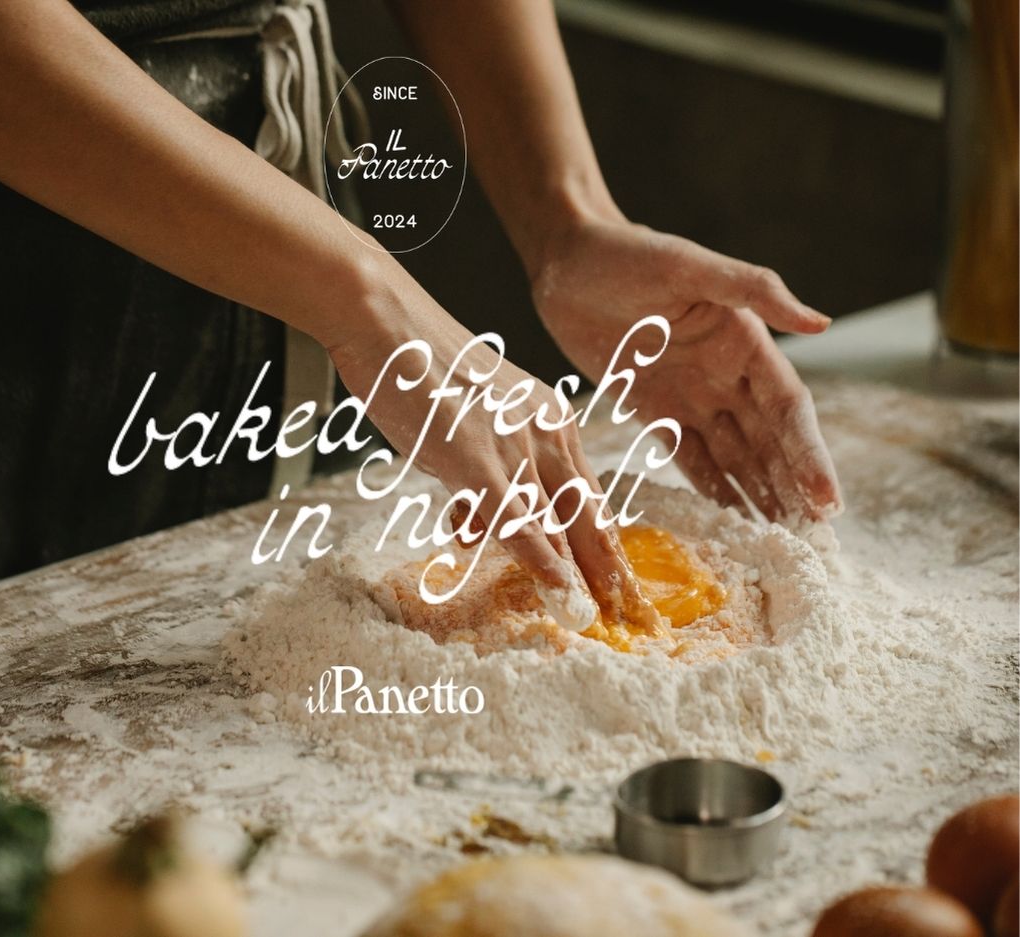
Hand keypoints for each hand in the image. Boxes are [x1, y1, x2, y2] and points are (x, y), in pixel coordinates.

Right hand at [322, 260, 659, 630]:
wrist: (387, 321)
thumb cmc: (419, 369)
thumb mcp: (465, 427)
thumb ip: (478, 479)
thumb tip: (473, 530)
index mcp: (551, 419)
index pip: (589, 496)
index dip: (605, 547)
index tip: (619, 586)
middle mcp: (546, 431)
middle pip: (589, 516)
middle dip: (610, 572)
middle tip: (633, 618)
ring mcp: (515, 444)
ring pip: (558, 525)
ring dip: (577, 579)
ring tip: (593, 620)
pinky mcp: (480, 458)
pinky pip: (519, 522)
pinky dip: (543, 564)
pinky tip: (560, 594)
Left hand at [531, 210, 842, 521]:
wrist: (564, 262)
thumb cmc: (627, 253)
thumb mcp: (688, 265)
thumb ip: (753, 290)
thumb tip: (821, 323)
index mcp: (746, 342)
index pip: (789, 410)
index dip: (809, 456)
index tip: (827, 502)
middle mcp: (726, 374)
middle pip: (770, 444)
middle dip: (794, 491)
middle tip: (816, 545)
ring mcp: (691, 396)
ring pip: (736, 457)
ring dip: (761, 498)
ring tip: (782, 544)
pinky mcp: (653, 410)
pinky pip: (689, 458)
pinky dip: (713, 490)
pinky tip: (731, 523)